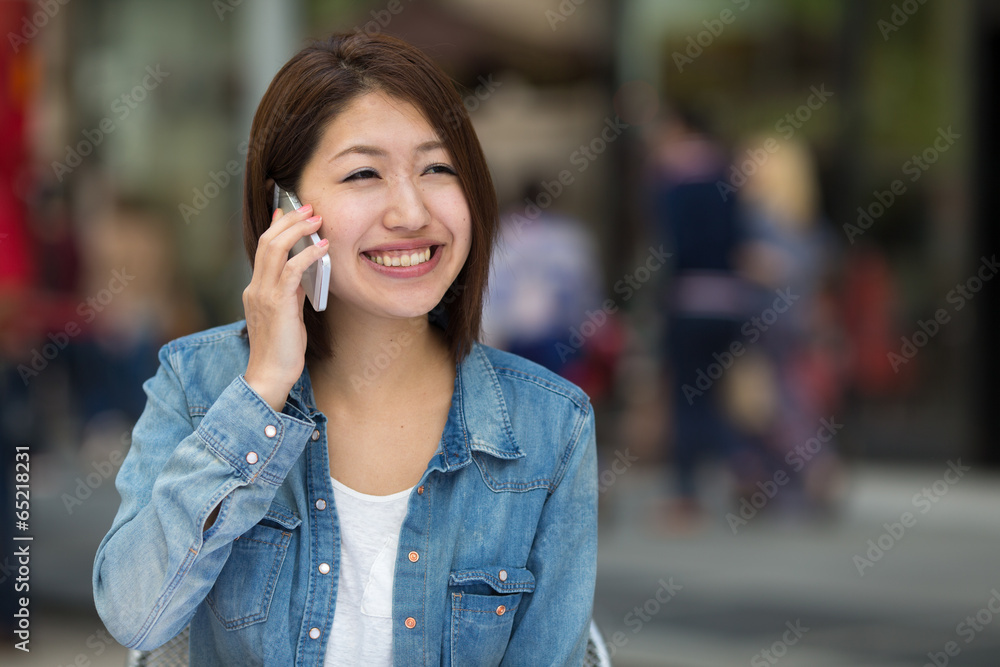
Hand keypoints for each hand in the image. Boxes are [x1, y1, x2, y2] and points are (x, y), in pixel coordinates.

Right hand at [243, 203, 327, 410]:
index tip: (286, 211)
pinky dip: (308, 255)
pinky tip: (323, 247)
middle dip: (289, 221)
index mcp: (255, 289)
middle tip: (309, 208)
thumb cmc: (281, 349)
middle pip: (268, 242)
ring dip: (298, 230)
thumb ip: (292, 292)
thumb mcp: (287, 314)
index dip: (276, 227)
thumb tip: (305, 271)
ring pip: (275, 249)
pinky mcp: (277, 304)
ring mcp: (263, 294)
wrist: (270, 374)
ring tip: (317, 219)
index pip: (264, 249)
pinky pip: (291, 270)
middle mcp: (255, 287)